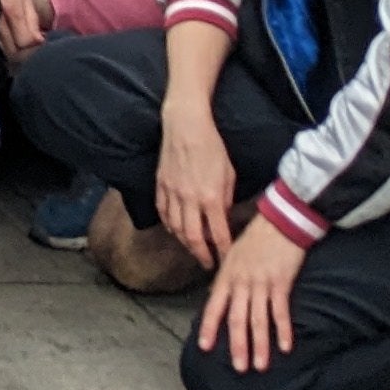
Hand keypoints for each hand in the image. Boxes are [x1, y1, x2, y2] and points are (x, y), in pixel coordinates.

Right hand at [155, 92, 236, 265]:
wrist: (186, 125)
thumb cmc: (212, 147)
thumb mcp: (229, 174)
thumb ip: (226, 200)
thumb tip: (222, 219)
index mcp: (211, 197)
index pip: (218, 234)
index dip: (222, 251)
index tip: (227, 260)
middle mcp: (189, 199)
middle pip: (192, 238)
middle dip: (201, 255)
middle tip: (207, 264)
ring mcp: (172, 192)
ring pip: (175, 228)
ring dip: (184, 243)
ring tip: (193, 249)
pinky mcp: (160, 185)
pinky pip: (162, 212)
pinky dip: (168, 225)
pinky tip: (175, 230)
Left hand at [196, 216, 304, 372]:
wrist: (279, 222)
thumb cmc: (254, 239)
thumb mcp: (232, 257)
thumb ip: (227, 279)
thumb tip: (219, 297)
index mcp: (227, 277)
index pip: (214, 307)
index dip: (209, 327)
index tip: (204, 347)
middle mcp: (241, 283)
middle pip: (237, 319)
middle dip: (237, 345)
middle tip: (238, 368)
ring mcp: (261, 284)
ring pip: (258, 320)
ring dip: (260, 345)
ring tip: (260, 366)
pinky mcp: (281, 284)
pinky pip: (281, 311)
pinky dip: (283, 330)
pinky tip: (285, 348)